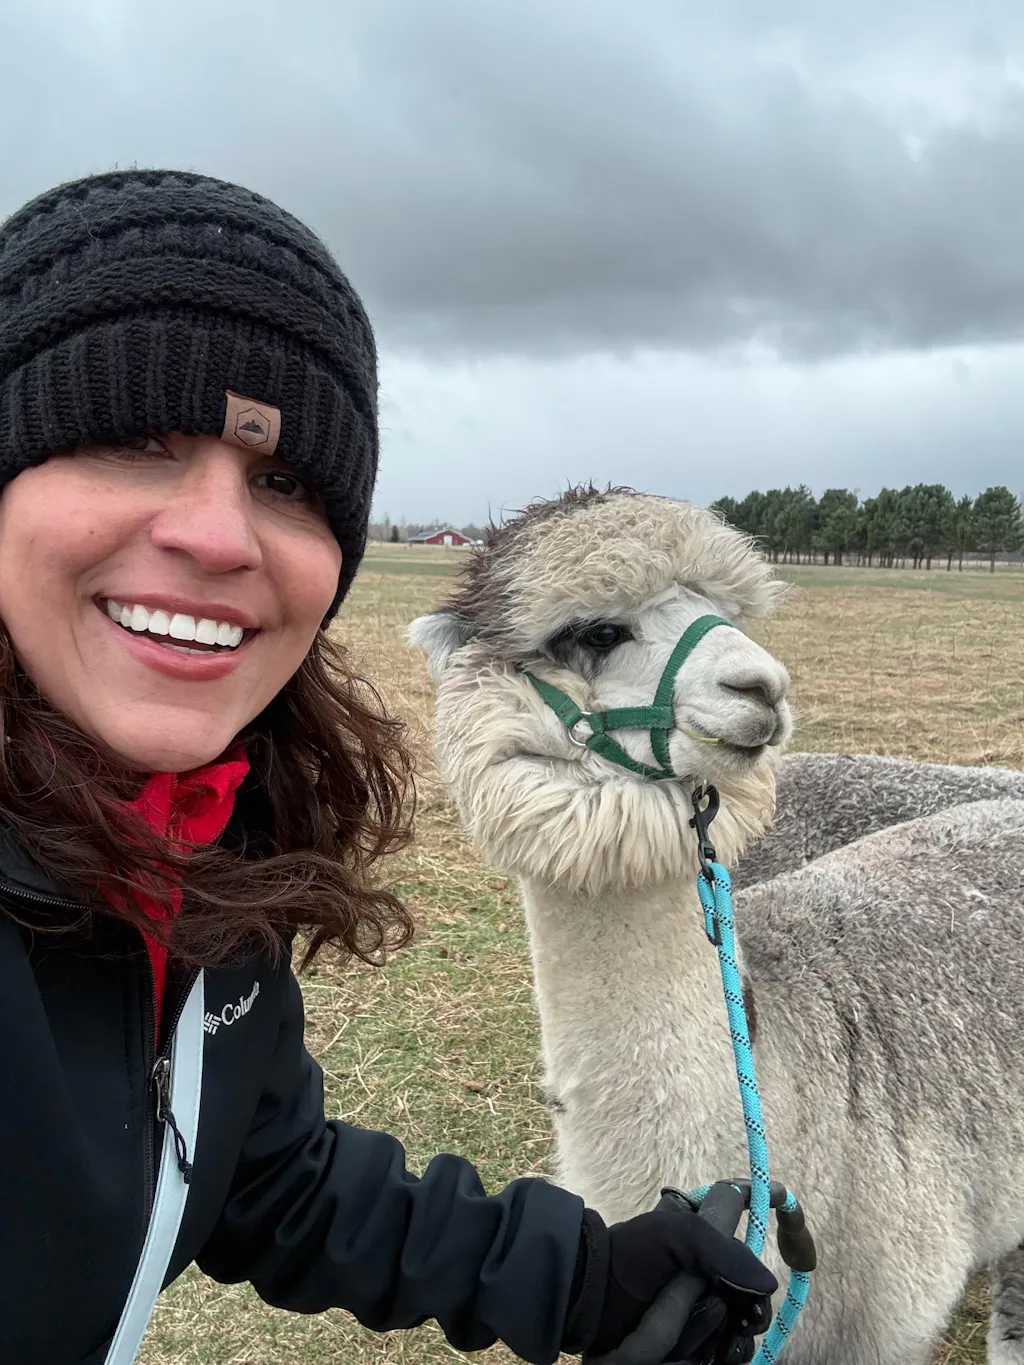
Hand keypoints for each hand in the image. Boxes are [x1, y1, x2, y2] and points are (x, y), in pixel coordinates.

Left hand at [587, 1206, 776, 1363]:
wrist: (592, 1300)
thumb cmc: (631, 1257)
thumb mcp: (675, 1237)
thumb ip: (723, 1250)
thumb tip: (769, 1284)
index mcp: (711, 1246)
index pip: (754, 1231)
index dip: (780, 1217)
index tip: (792, 1225)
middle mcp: (713, 1279)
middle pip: (756, 1300)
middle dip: (753, 1310)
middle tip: (744, 1316)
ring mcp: (704, 1316)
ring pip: (742, 1334)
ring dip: (736, 1338)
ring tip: (723, 1340)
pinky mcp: (695, 1347)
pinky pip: (724, 1357)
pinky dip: (722, 1357)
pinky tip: (716, 1354)